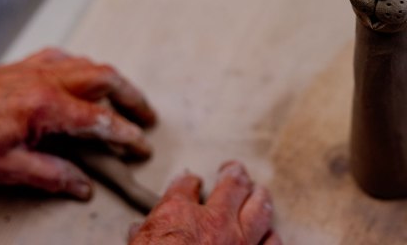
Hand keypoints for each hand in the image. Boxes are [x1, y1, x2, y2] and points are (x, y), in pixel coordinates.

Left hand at [0, 47, 155, 199]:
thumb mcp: (5, 168)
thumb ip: (51, 175)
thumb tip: (83, 186)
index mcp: (44, 104)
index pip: (99, 119)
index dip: (125, 135)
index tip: (141, 147)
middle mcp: (44, 78)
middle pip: (105, 79)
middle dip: (132, 98)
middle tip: (148, 117)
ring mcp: (33, 68)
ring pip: (88, 64)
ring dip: (112, 81)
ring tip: (125, 99)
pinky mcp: (20, 66)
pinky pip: (63, 57)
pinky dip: (83, 67)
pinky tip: (84, 78)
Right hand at [129, 161, 279, 244]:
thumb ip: (141, 236)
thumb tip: (136, 230)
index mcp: (178, 214)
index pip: (187, 185)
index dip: (189, 182)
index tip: (191, 182)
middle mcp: (213, 222)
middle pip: (232, 185)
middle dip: (234, 174)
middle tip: (234, 170)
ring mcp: (238, 243)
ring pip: (259, 208)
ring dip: (260, 197)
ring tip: (259, 192)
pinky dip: (271, 238)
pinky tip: (270, 234)